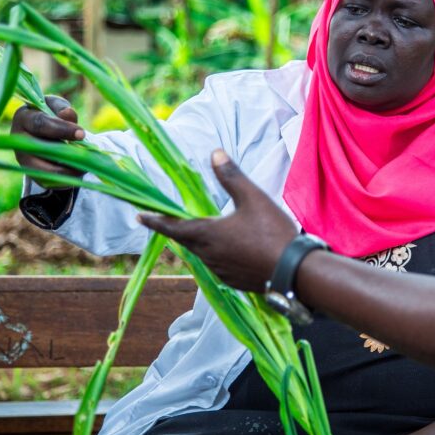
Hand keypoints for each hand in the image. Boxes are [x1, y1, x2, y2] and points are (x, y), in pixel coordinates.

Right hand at [11, 95, 85, 186]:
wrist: (44, 132)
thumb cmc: (51, 114)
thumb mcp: (56, 106)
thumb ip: (61, 108)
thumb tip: (67, 114)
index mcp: (23, 118)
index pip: (40, 124)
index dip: (61, 129)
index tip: (81, 134)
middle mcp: (18, 140)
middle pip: (42, 148)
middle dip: (67, 152)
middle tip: (88, 154)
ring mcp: (23, 160)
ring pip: (47, 168)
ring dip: (70, 168)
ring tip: (87, 163)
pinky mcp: (32, 174)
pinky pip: (51, 180)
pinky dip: (68, 177)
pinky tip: (81, 171)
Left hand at [138, 150, 297, 292]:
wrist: (294, 272)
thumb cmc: (272, 232)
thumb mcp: (253, 198)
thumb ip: (232, 176)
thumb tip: (215, 152)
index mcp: (207, 234)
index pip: (173, 226)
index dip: (155, 220)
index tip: (140, 216)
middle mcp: (208, 255)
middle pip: (186, 240)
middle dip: (178, 230)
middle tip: (172, 221)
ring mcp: (221, 271)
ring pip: (203, 254)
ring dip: (200, 243)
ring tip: (207, 232)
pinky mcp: (234, 281)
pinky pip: (218, 266)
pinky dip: (218, 255)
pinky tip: (232, 250)